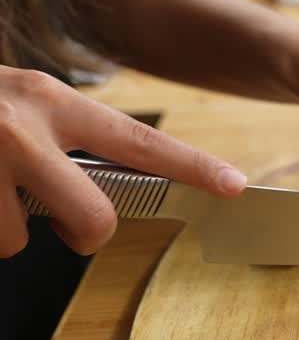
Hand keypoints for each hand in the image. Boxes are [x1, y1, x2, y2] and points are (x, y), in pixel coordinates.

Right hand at [0, 68, 245, 258]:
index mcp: (52, 101)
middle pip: (96, 216)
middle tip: (60, 222)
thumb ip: (58, 135)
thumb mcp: (16, 102)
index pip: (138, 140)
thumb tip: (91, 189)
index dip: (192, 166)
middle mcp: (27, 127)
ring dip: (7, 228)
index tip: (234, 183)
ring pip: (21, 239)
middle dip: (83, 235)